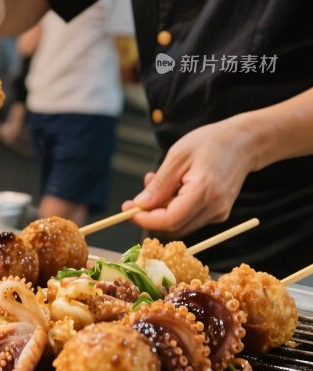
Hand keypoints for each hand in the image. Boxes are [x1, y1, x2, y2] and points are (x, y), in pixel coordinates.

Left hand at [122, 116, 255, 235]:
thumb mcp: (178, 156)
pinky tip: (172, 187)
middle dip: (151, 216)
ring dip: (161, 210)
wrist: (244, 143)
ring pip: (181, 224)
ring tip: (154, 181)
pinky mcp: (219, 213)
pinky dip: (175, 208)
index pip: (170, 220)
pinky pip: (190, 218)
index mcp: (204, 191)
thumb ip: (160, 184)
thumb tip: (140, 205)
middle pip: (174, 227)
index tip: (128, 209)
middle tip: (137, 196)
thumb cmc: (210, 142)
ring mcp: (219, 213)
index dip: (146, 219)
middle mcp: (214, 208)